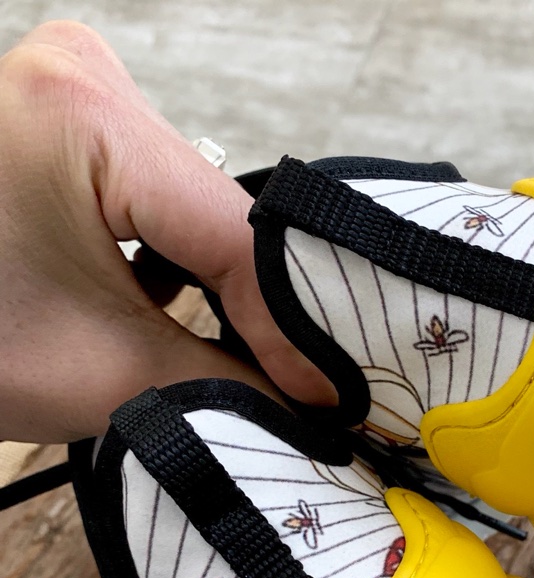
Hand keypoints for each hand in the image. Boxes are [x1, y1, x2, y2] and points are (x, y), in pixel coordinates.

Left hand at [0, 21, 335, 442]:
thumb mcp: (106, 373)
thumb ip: (234, 391)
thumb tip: (322, 416)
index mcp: (87, 117)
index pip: (240, 237)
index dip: (296, 331)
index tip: (335, 402)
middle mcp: (90, 80)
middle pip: (228, 216)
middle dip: (275, 312)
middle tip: (320, 390)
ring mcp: (79, 94)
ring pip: (205, 209)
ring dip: (239, 292)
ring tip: (272, 365)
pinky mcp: (73, 124)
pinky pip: (169, 197)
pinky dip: (194, 266)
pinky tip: (209, 321)